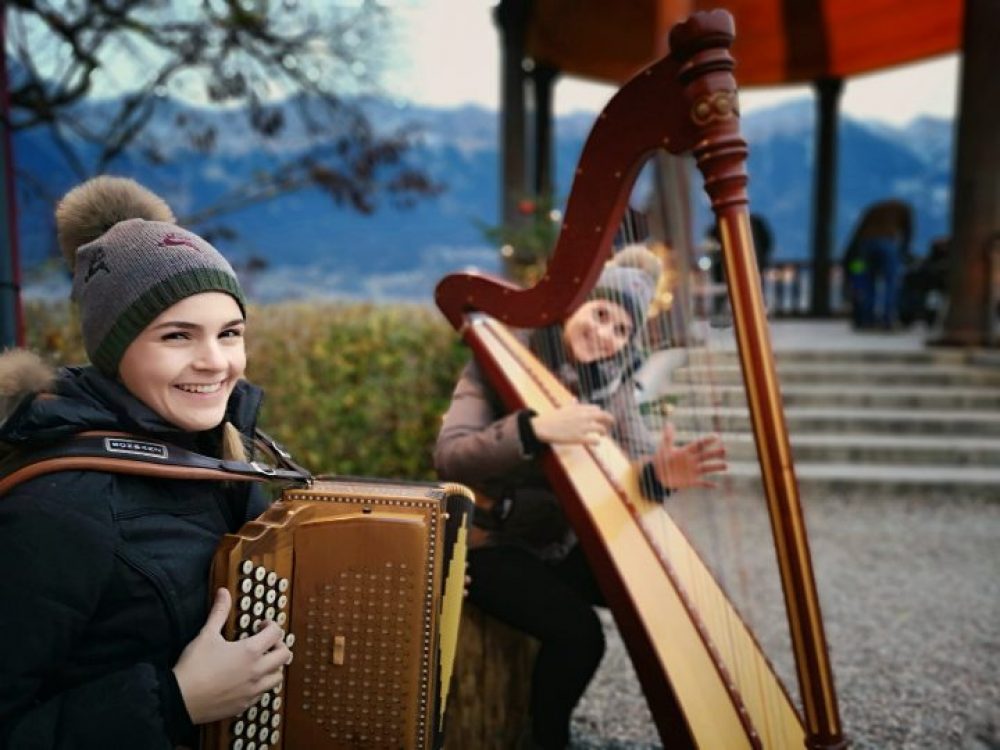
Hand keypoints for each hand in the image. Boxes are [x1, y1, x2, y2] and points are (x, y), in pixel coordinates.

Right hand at [173, 588, 292, 723]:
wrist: (180, 699)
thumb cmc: (194, 666)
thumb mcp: (206, 635)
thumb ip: (219, 612)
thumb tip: (223, 592)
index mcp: (251, 651)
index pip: (276, 633)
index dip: (271, 625)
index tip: (261, 625)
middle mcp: (257, 671)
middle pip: (284, 655)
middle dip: (278, 645)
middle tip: (266, 643)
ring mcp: (252, 690)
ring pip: (277, 677)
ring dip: (273, 667)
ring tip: (260, 662)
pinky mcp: (245, 705)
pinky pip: (262, 694)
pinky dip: (261, 685)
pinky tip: (248, 681)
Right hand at [531, 403, 614, 445]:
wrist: (544, 427)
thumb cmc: (552, 418)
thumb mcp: (563, 408)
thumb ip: (572, 404)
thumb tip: (575, 399)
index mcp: (580, 408)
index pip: (597, 409)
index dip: (602, 414)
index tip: (603, 417)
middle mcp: (583, 416)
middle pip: (604, 417)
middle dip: (610, 421)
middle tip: (611, 425)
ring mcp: (582, 427)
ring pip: (601, 429)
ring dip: (604, 432)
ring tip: (603, 435)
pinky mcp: (579, 438)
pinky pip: (594, 440)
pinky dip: (597, 442)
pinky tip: (597, 443)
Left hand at [651, 423, 726, 489]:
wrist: (659, 474)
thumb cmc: (663, 459)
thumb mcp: (664, 448)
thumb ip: (668, 437)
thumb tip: (669, 423)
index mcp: (687, 451)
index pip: (698, 445)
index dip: (706, 441)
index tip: (716, 436)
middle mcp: (692, 460)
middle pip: (705, 456)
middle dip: (715, 453)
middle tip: (725, 450)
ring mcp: (693, 471)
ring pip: (706, 468)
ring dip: (716, 467)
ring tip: (725, 466)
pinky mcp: (691, 481)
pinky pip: (701, 483)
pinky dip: (708, 484)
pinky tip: (716, 485)